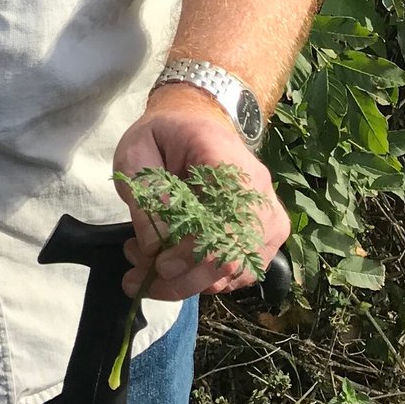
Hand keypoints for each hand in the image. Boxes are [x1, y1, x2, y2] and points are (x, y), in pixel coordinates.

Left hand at [112, 82, 288, 302]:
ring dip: (189, 283)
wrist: (194, 120)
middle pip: (232, 254)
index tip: (157, 263)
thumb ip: (146, 196)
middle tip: (136, 278)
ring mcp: (268, 214)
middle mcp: (258, 190)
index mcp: (225, 160)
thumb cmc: (163, 135)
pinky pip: (242, 272)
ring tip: (147, 269)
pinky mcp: (267, 233)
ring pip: (237, 270)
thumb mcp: (138, 153)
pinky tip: (177, 271)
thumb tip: (154, 247)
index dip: (192, 252)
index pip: (223, 219)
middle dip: (183, 279)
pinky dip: (208, 281)